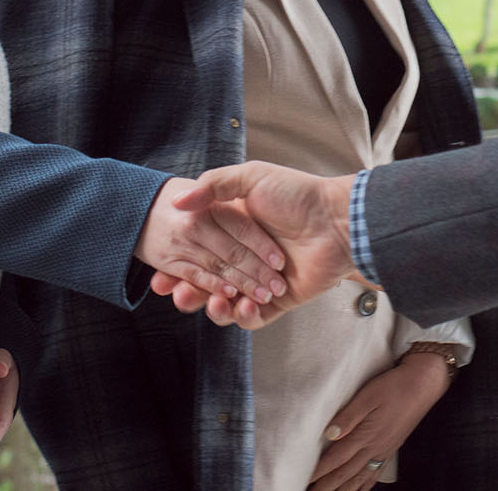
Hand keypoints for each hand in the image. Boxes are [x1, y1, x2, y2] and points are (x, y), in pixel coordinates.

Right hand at [135, 176, 288, 304]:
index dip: (176, 267)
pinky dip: (244, 316)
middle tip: (179, 294)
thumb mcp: (252, 178)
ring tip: (215, 302)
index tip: (160, 278)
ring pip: (226, 305)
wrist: (336, 220)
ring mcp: (261, 281)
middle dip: (188, 292)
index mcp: (233, 232)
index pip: (196, 254)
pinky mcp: (278, 301)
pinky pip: (253, 318)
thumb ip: (214, 186)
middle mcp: (245, 258)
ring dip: (215, 308)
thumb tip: (178, 201)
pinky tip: (245, 306)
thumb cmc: (297, 195)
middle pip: (206, 283)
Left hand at [307, 354, 452, 490]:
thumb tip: (329, 434)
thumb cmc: (394, 386)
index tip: (305, 478)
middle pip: (345, 473)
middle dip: (327, 485)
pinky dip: (364, 486)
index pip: (336, 458)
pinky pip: (374, 475)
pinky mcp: (390, 449)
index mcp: (366, 435)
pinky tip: (358, 489)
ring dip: (343, 489)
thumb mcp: (368, 395)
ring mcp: (384, 451)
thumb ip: (348, 416)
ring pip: (359, 478)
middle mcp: (374, 448)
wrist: (423, 385)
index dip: (319, 470)